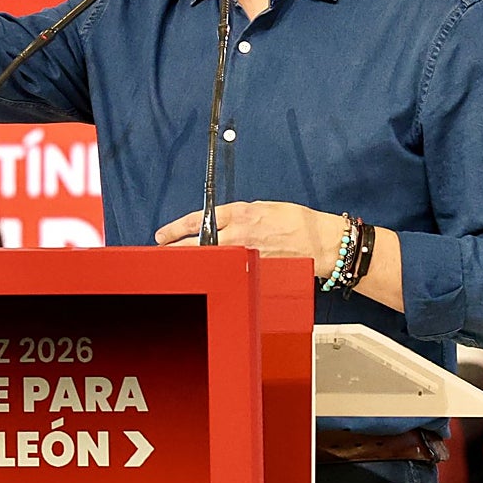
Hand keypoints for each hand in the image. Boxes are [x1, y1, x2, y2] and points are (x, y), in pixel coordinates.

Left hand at [154, 201, 337, 261]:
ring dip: (194, 260)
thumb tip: (224, 220)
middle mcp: (239, 233)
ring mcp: (245, 253)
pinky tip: (208, 275)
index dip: (177, 228)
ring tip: (179, 264)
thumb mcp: (264, 207)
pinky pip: (229, 269)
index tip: (162, 234)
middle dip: (176, 247)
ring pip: (210, 257)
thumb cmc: (297, 222)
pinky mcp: (253, 268)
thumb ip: (240, 214)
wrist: (320, 242)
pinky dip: (217, 271)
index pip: (199, 219)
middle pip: (198, 242)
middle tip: (161, 252)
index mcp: (240, 214)